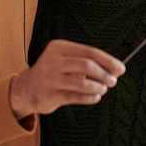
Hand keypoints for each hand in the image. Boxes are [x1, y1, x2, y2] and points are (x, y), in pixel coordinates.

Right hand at [11, 39, 125, 117]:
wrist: (25, 89)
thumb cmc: (51, 73)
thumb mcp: (64, 60)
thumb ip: (85, 62)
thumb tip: (115, 69)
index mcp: (58, 47)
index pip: (89, 51)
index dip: (107, 60)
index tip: (120, 68)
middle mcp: (53, 60)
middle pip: (86, 65)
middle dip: (104, 74)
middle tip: (113, 81)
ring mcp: (50, 78)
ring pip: (82, 82)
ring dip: (98, 87)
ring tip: (103, 89)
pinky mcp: (49, 95)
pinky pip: (75, 97)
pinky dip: (89, 98)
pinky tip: (95, 97)